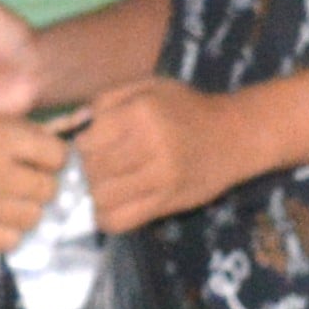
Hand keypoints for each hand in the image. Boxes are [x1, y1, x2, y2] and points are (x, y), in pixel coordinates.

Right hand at [0, 95, 66, 251]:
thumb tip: (23, 132)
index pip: (55, 154)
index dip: (51, 155)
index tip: (41, 156)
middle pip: (49, 189)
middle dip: (41, 182)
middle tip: (24, 178)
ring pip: (33, 217)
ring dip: (25, 208)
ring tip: (8, 200)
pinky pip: (8, 240)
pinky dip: (7, 231)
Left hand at [75, 78, 259, 233]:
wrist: (234, 136)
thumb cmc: (186, 108)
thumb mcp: (149, 87)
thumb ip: (108, 100)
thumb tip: (73, 125)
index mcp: (142, 113)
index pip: (89, 141)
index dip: (82, 146)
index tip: (91, 146)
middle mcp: (151, 145)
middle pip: (94, 170)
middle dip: (87, 170)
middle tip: (96, 167)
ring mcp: (161, 178)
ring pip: (103, 198)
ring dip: (95, 194)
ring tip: (104, 185)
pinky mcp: (168, 203)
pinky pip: (122, 220)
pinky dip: (106, 218)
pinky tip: (110, 207)